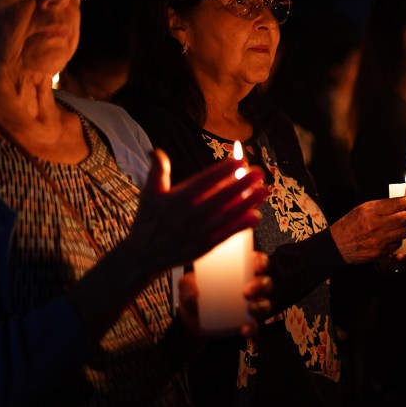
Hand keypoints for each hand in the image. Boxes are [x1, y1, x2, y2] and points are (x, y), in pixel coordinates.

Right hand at [67, 149, 268, 341]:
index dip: (223, 170)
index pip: (204, 180)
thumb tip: (157, 151)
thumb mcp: (149, 193)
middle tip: (258, 172)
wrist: (142, 256)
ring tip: (263, 190)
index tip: (239, 160)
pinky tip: (256, 216)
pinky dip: (240, 226)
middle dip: (241, 183)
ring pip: (226, 214)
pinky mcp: (202, 247)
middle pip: (220, 196)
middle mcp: (187, 215)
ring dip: (247, 202)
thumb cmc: (147, 221)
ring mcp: (196, 232)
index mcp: (176, 198)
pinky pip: (225, 234)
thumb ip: (157, 171)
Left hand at [178, 251, 271, 339]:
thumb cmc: (194, 293)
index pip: (257, 261)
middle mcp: (250, 286)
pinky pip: (255, 326)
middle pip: (265, 282)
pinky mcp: (247, 323)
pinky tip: (244, 329)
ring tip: (249, 309)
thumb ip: (188, 285)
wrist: (190, 320)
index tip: (257, 265)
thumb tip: (194, 292)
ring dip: (260, 306)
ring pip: (265, 304)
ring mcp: (250, 305)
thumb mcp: (188, 285)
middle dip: (261, 285)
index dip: (262, 261)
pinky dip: (252, 328)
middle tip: (247, 291)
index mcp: (240, 270)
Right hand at [330, 195, 405, 263]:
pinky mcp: (381, 252)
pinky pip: (398, 243)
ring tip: (405, 222)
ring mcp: (379, 240)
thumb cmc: (350, 224)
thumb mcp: (363, 208)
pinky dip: (399, 237)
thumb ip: (383, 205)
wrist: (338, 245)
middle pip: (404, 218)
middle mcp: (376, 226)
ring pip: (404, 231)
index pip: (396, 204)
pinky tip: (394, 234)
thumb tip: (402, 202)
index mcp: (370, 212)